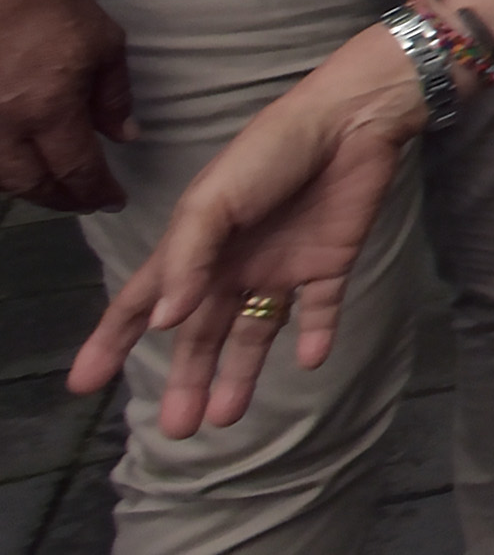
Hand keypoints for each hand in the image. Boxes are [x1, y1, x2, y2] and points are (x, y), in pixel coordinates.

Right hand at [0, 0, 132, 210]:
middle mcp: (6, 127)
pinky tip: (20, 167)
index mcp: (49, 111)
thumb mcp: (104, 45)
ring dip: (30, 188)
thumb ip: (114, 96)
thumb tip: (124, 137)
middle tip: (85, 200)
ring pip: (1, 177)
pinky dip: (4, 170)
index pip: (75, 170)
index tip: (114, 200)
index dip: (95, 192)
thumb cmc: (52, 10)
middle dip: (62, 199)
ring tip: (55, 188)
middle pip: (32, 184)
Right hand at [71, 27, 425, 434]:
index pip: (143, 304)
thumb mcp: (214, 200)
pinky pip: (320, 311)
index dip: (113, 343)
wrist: (349, 123)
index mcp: (194, 248)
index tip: (84, 385)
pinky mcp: (329, 264)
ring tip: (225, 419)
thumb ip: (188, 259)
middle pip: (200, 334)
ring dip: (241, 375)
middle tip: (176, 431)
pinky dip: (315, 337)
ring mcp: (281, 267)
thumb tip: (167, 323)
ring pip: (254, 334)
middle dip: (186, 381)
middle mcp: (232, 265)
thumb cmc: (270, 151)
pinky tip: (307, 361)